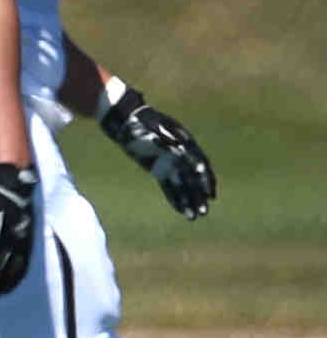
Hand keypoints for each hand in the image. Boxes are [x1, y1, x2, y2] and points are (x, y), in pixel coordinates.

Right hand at [0, 162, 36, 303]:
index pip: (20, 270)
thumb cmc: (20, 196)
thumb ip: (21, 234)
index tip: (0, 295)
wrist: (12, 178)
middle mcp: (18, 240)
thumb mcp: (26, 219)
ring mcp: (4, 235)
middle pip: (5, 271)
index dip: (10, 284)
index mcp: (27, 240)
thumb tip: (16, 247)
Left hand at [101, 87, 216, 218]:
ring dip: (189, 201)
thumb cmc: (144, 120)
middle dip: (200, 196)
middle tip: (204, 212)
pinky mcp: (158, 169)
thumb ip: (167, 135)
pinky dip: (175, 198)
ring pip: (183, 186)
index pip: (201, 166)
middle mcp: (181, 156)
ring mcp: (170, 163)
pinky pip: (169, 186)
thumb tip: (180, 145)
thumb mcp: (156, 125)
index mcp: (186, 145)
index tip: (210, 194)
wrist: (127, 120)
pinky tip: (181, 210)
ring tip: (194, 218)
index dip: (206, 181)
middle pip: (194, 180)